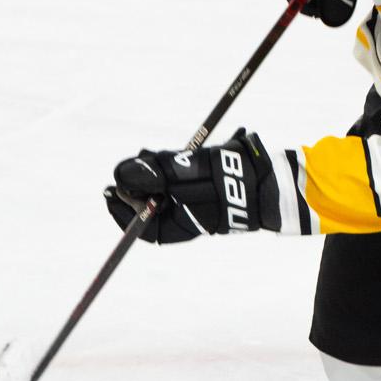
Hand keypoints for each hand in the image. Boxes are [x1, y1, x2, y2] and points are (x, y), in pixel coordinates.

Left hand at [103, 128, 283, 241]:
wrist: (271, 178)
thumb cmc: (230, 180)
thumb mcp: (187, 172)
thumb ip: (154, 172)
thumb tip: (119, 176)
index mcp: (183, 225)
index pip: (143, 225)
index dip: (122, 210)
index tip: (109, 191)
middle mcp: (189, 217)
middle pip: (153, 203)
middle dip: (140, 183)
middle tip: (132, 164)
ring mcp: (200, 202)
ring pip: (167, 188)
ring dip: (158, 171)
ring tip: (152, 155)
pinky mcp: (210, 186)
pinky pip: (184, 180)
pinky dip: (175, 167)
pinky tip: (176, 155)